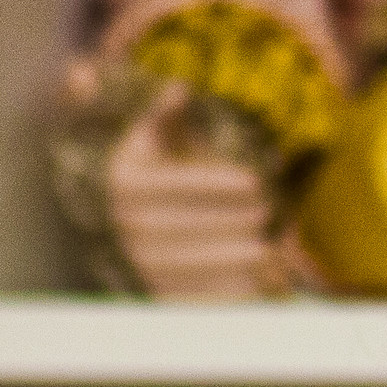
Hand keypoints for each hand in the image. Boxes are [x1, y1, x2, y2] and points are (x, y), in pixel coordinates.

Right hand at [106, 80, 309, 298]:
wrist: (117, 230)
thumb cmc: (147, 176)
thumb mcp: (148, 142)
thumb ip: (163, 117)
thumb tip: (180, 88)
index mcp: (125, 185)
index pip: (174, 184)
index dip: (217, 183)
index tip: (256, 181)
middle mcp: (126, 227)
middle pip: (183, 227)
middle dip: (230, 220)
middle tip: (269, 213)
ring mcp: (140, 264)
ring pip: (189, 265)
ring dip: (231, 260)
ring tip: (269, 252)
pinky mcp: (156, 294)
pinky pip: (191, 298)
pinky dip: (225, 294)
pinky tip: (259, 287)